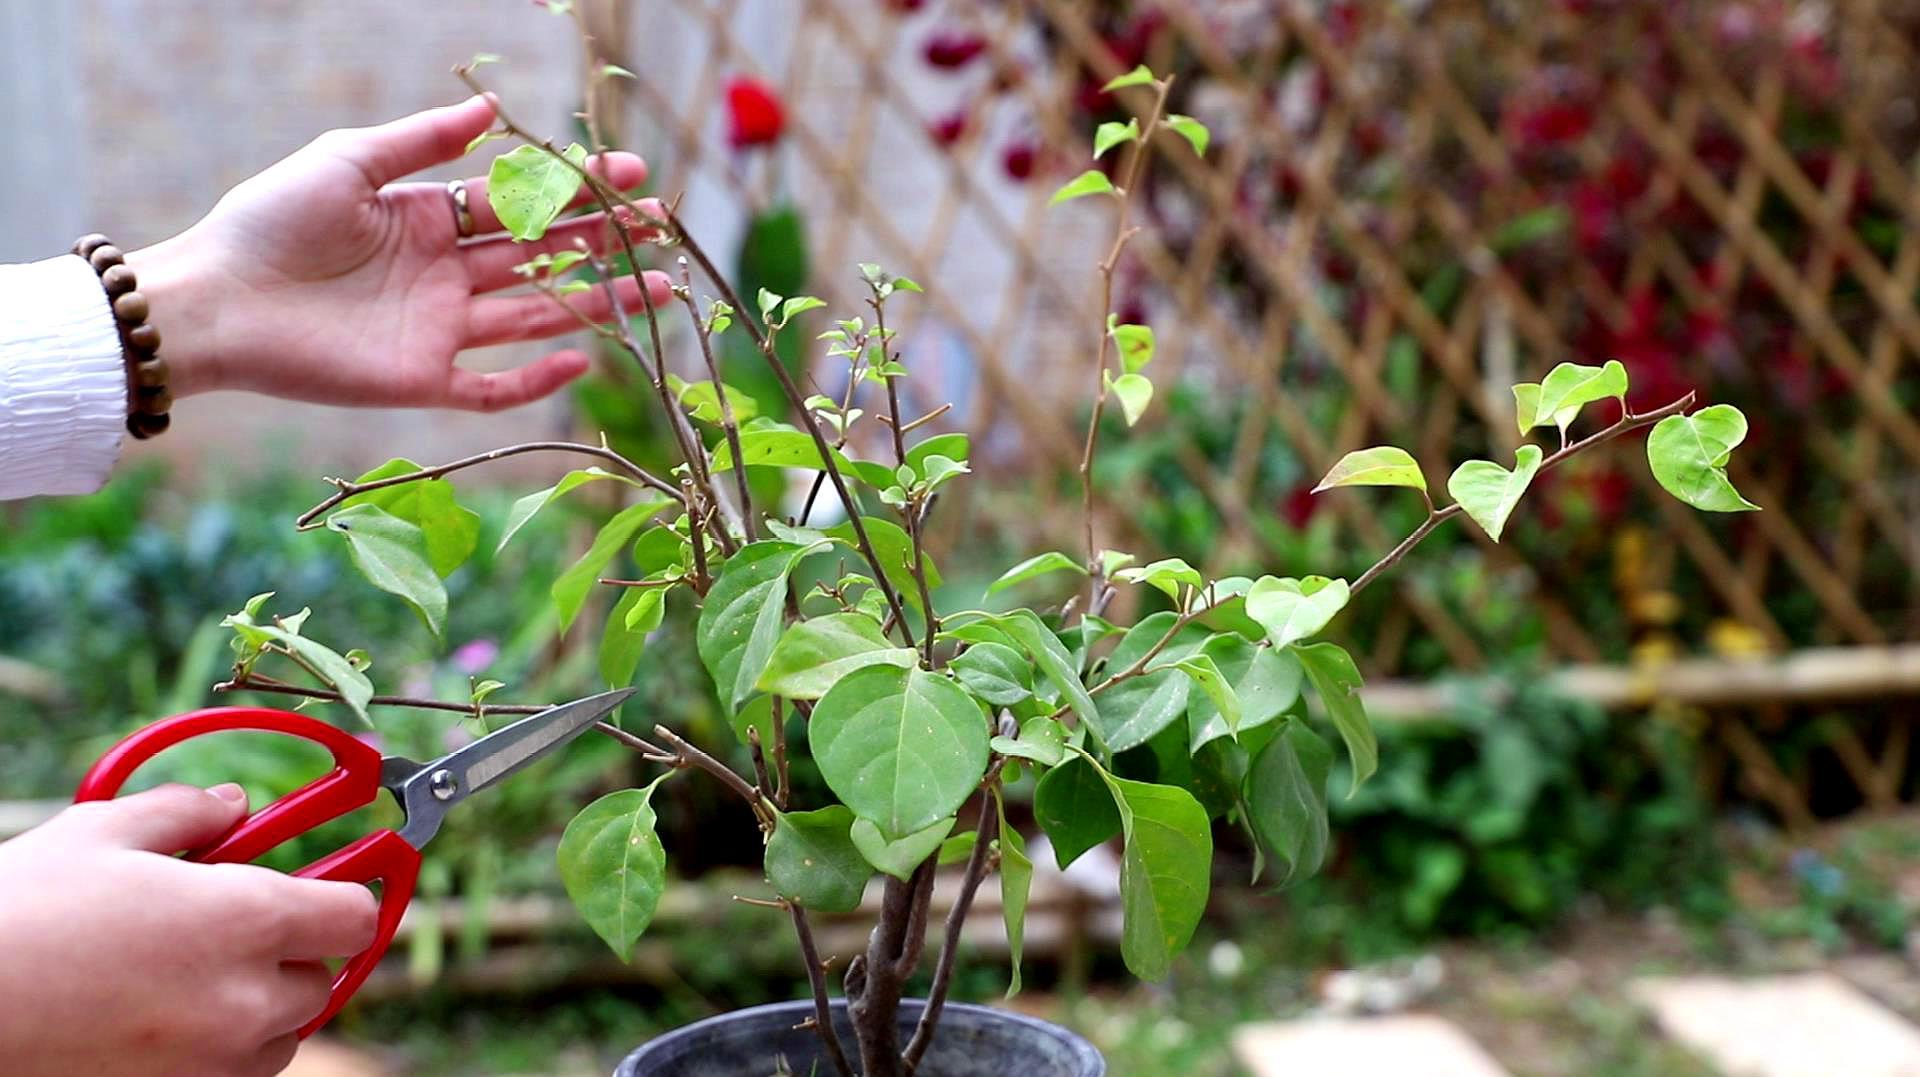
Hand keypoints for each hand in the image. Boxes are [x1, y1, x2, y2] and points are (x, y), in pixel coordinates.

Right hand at [0, 784, 377, 1076]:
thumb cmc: (25, 913)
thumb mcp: (104, 832)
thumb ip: (188, 812)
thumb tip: (233, 805)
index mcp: (248, 921)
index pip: (355, 916)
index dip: (344, 894)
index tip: (330, 883)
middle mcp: (248, 1000)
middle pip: (321, 978)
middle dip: (293, 949)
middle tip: (238, 923)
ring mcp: (214, 1061)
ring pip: (282, 1033)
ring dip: (263, 1003)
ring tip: (196, 970)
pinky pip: (235, 1071)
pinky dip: (224, 1045)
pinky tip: (170, 1012)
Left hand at [127, 95, 669, 411]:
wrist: (217, 302)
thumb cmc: (269, 222)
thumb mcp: (347, 162)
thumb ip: (422, 141)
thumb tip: (493, 110)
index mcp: (429, 218)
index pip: (520, 203)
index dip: (576, 189)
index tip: (628, 175)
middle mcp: (445, 274)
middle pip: (543, 257)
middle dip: (605, 241)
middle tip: (661, 227)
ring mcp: (439, 328)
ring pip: (537, 316)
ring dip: (598, 303)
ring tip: (660, 289)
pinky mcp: (423, 379)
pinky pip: (493, 386)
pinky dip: (538, 380)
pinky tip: (584, 360)